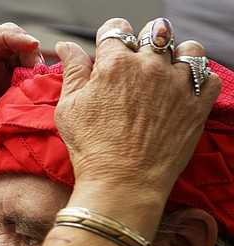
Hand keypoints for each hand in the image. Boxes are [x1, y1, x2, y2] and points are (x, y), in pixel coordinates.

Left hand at [0, 23, 41, 189]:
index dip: (8, 36)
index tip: (29, 44)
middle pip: (10, 44)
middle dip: (26, 49)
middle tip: (38, 65)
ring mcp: (2, 81)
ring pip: (24, 60)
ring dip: (36, 64)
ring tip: (41, 79)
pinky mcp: (17, 96)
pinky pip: (32, 80)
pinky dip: (41, 81)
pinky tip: (46, 88)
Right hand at [55, 18, 220, 205]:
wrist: (122, 183)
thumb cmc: (90, 149)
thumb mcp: (69, 108)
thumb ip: (73, 72)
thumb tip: (68, 46)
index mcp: (114, 64)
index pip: (116, 29)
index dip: (112, 37)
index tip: (111, 50)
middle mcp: (149, 67)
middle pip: (155, 32)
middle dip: (146, 42)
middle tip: (138, 65)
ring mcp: (177, 84)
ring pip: (188, 49)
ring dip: (178, 56)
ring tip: (167, 74)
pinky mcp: (198, 105)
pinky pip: (210, 77)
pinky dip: (200, 81)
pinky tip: (184, 93)